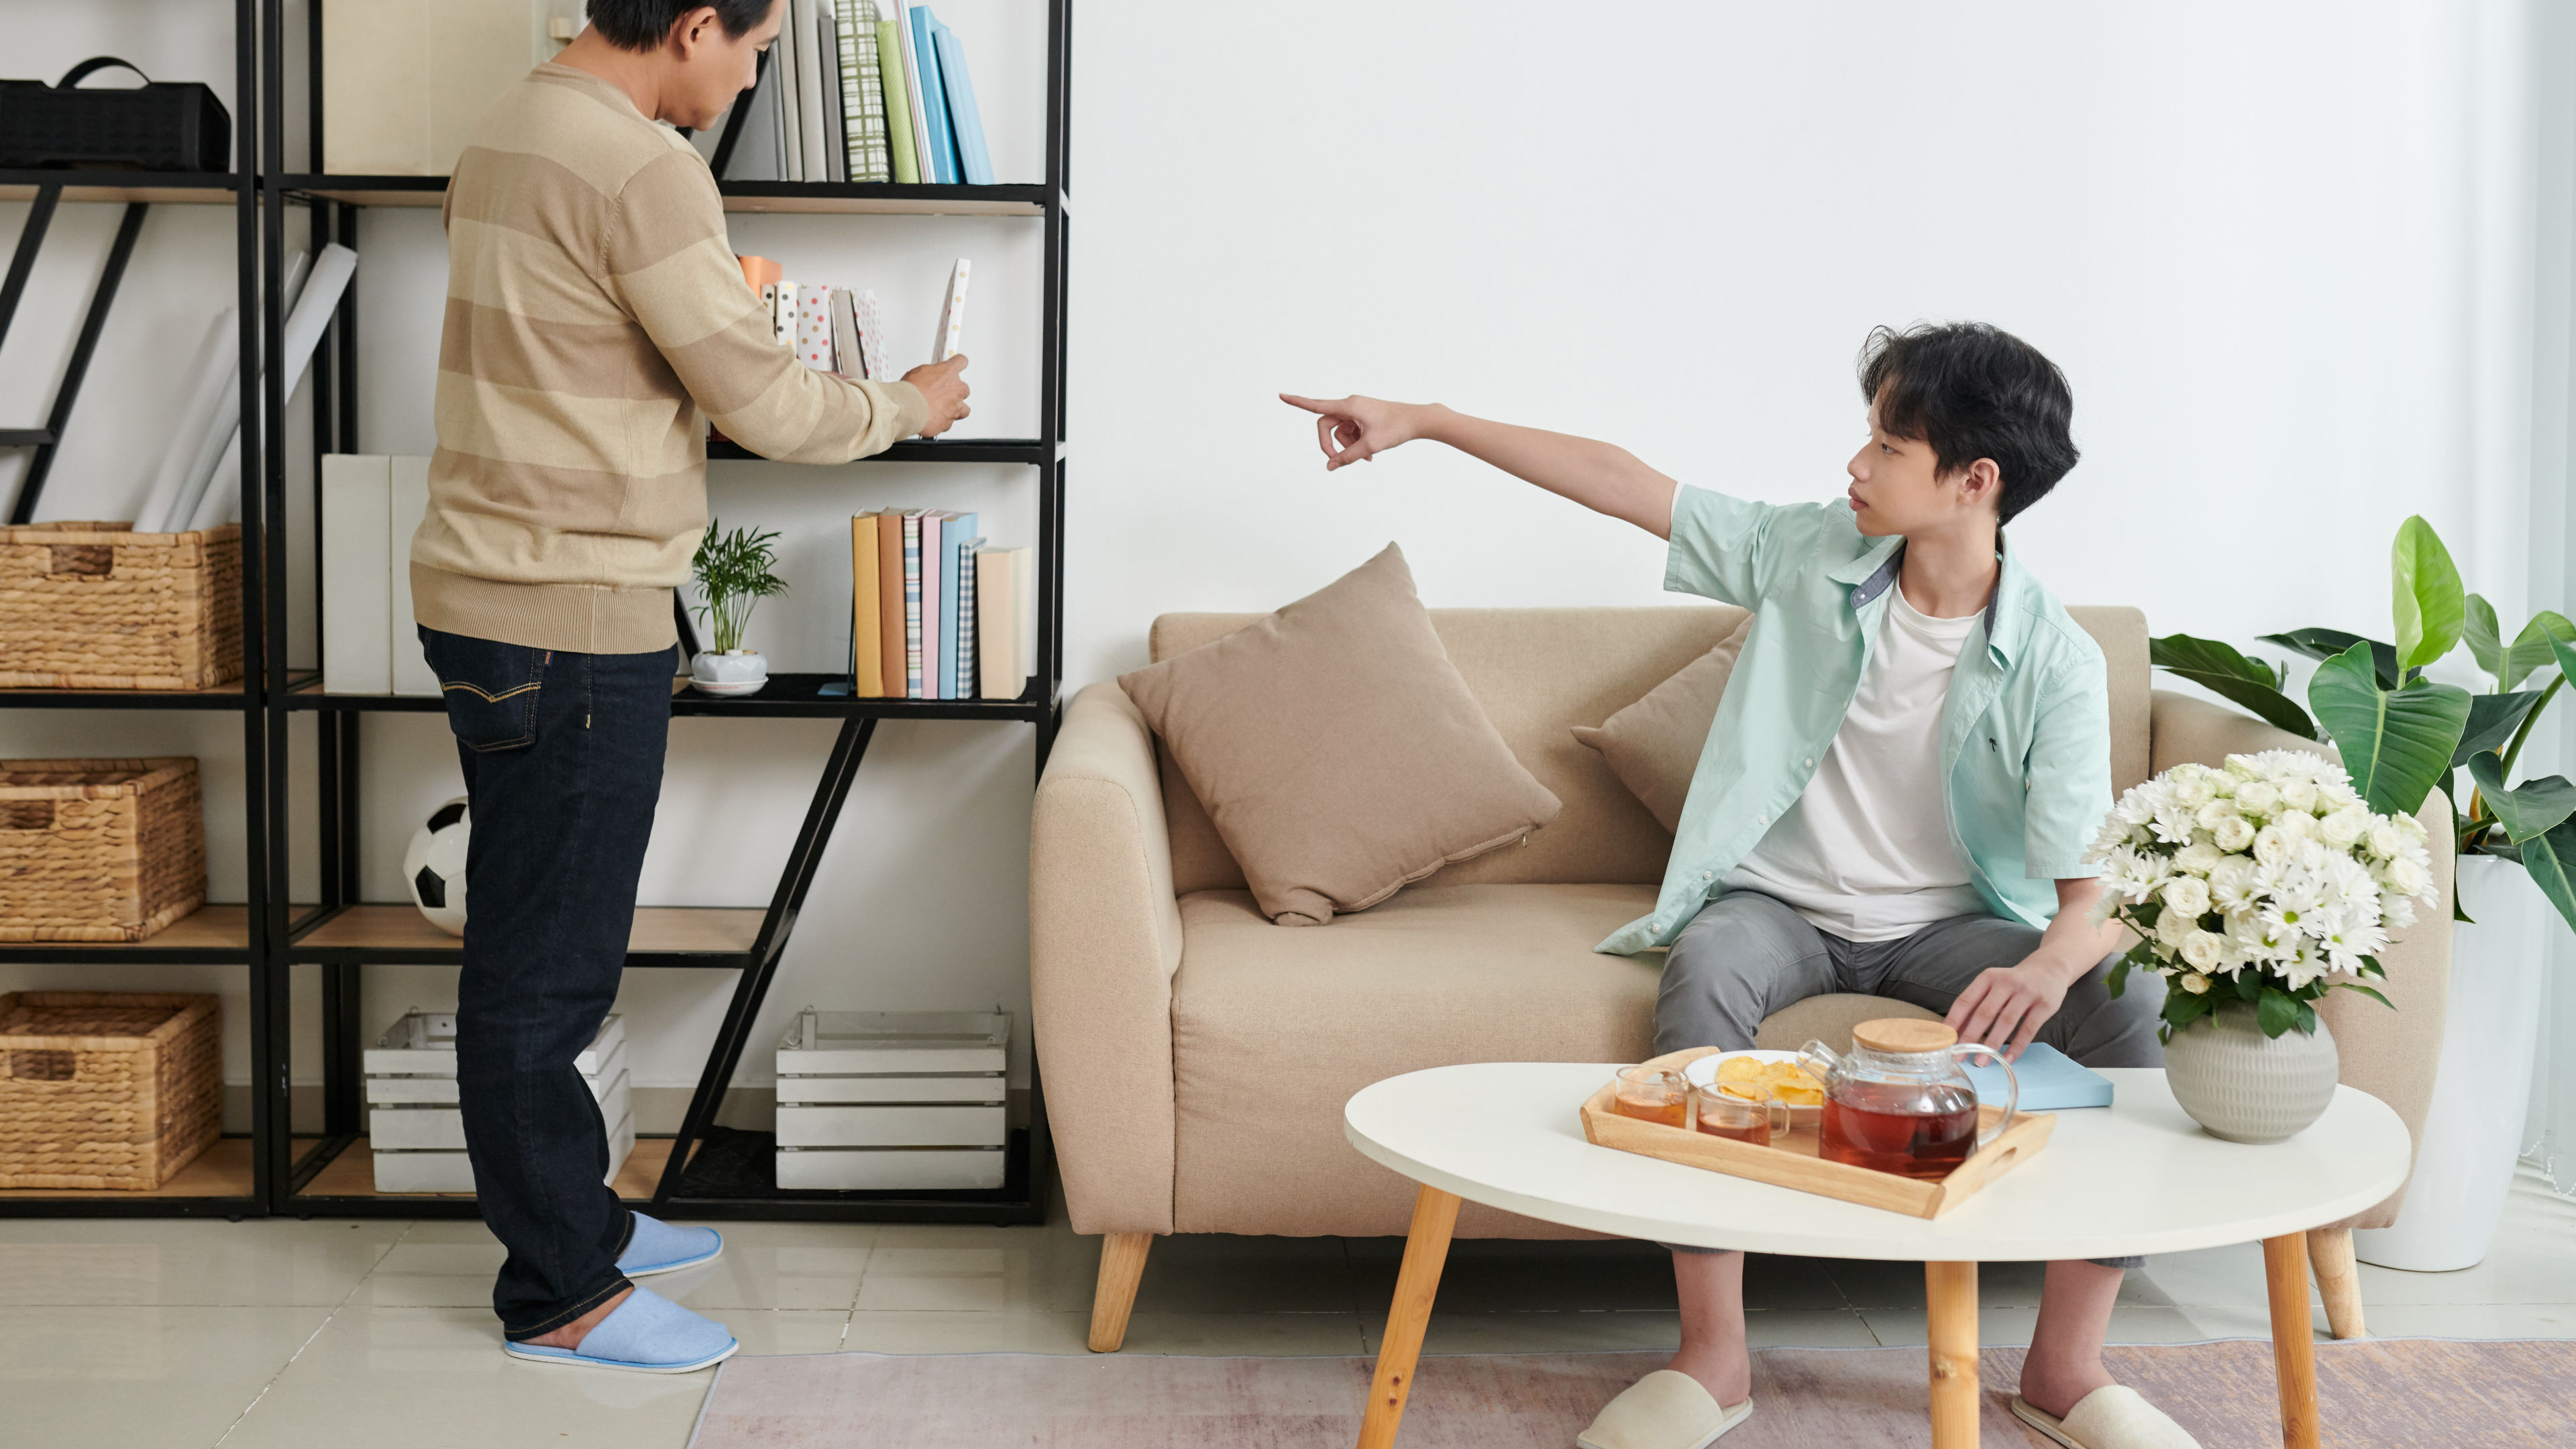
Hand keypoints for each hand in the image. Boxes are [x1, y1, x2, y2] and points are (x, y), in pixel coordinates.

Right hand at [902, 354, 970, 436]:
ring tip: (943, 409)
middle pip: (964, 389)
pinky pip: (949, 422)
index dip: (959, 363)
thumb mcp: (918, 372)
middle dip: (955, 391)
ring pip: (964, 409)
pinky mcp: (949, 422)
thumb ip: (931, 374)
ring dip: (955, 408)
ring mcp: (955, 407)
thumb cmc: (911, 390)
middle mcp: (956, 390)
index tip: (959, 364)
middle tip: (944, 393)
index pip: (961, 362)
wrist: (907, 409)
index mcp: (948, 373)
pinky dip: (942, 421)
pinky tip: (933, 418)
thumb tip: (931, 376)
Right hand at [1279, 393, 1431, 469]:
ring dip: (1348, 447)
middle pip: (1327, 426)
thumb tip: (1329, 466)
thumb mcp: (1370, 446)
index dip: (1297, 402)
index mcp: (1349, 406)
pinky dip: (1356, 444)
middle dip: (1331, 445)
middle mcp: (1350, 405)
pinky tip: (1370, 455)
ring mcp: (1356, 410)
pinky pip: (1351, 432)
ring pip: (1340, 432)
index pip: (1317, 405)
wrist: (1417, 420)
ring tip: (1367, 458)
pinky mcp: (1363, 417)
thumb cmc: (1396, 428)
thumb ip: (1347, 457)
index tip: (1281, 396)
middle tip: (1336, 461)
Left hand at [1944, 957, 2072, 1060]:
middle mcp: (2006, 982)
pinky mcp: (2044, 1005)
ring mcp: (2027, 993)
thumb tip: (1956, 1033)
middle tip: (1960, 1055)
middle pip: (1984, 1013)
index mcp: (1988, 977)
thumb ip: (1977, 1005)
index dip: (1954, 1020)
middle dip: (1970, 1037)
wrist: (2050, 969)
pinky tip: (2007, 1059)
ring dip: (1992, 1044)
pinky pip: (2028, 1029)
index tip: (1945, 1039)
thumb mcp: (1994, 986)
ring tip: (1981, 1061)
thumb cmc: (2014, 983)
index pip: (1966, 1000)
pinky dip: (2017, 1046)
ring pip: (2006, 1022)